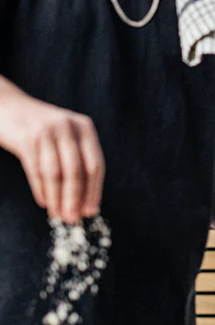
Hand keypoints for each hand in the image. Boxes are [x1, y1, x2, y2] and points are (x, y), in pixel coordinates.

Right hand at [0, 84, 104, 223]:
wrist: (6, 106)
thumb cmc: (40, 127)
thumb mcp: (65, 134)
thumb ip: (77, 158)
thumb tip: (84, 198)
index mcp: (85, 127)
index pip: (96, 164)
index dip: (94, 190)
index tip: (91, 210)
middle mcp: (68, 128)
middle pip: (78, 170)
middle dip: (76, 198)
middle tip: (74, 219)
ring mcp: (47, 132)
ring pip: (56, 173)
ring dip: (58, 198)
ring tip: (59, 215)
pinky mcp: (27, 138)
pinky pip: (36, 170)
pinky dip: (41, 189)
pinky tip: (45, 203)